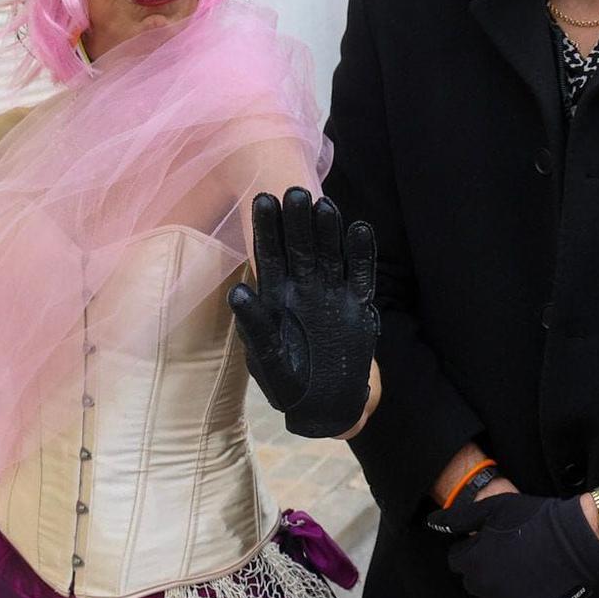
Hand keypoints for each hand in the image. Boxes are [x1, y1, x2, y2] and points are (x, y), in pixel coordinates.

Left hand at [228, 188, 380, 438]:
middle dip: (297, 220)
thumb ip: (254, 326)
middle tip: (294, 191)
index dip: (265, 228)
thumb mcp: (264, 358)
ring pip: (330, 253)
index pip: (268, 254)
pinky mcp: (358, 305)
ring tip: (324, 205)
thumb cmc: (286, 381)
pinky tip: (360, 229)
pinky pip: (361, 274)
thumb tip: (236, 292)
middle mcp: (303, 286)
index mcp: (275, 294)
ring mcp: (332, 293)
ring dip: (328, 230)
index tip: (262, 199)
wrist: (324, 406)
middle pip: (300, 246)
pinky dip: (362, 253)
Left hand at [426, 492, 598, 597]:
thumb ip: (458, 518)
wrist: (579, 537)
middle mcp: (484, 587)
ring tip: (521, 578)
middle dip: (485, 572)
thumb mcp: (493, 507)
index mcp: (472, 560)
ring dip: (500, 596)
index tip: (491, 545)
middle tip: (509, 560)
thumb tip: (432, 524)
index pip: (457, 562)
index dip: (473, 550)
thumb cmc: (536, 518)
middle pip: (473, 585)